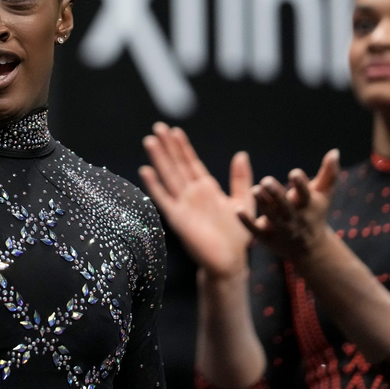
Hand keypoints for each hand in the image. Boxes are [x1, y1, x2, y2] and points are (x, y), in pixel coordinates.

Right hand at [139, 123, 254, 280]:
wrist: (230, 261)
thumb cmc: (237, 235)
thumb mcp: (244, 201)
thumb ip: (240, 179)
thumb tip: (241, 154)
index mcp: (206, 188)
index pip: (191, 162)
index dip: (182, 147)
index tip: (174, 130)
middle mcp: (192, 194)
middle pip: (176, 165)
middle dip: (167, 146)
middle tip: (158, 127)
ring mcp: (183, 205)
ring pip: (169, 177)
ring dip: (159, 159)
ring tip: (150, 141)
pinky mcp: (178, 219)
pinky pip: (164, 199)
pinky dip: (154, 186)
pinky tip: (145, 171)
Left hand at [240, 149, 339, 260]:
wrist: (311, 250)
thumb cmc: (315, 213)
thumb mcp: (323, 195)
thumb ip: (329, 174)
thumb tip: (334, 151)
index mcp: (307, 205)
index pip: (305, 194)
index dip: (300, 184)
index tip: (294, 173)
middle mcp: (295, 218)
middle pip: (285, 206)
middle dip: (276, 194)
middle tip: (266, 180)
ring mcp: (281, 229)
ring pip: (271, 217)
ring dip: (263, 204)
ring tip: (254, 190)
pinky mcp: (267, 238)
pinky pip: (256, 230)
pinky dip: (247, 222)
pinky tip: (237, 210)